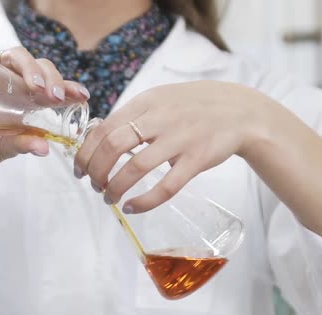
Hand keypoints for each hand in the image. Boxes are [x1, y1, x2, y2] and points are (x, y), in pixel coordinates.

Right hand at [0, 46, 90, 173]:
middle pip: (37, 66)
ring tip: (33, 87)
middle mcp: (13, 85)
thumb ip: (19, 145)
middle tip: (54, 95)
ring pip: (15, 55)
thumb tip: (44, 148)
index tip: (82, 94)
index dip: (69, 88)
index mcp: (28, 103)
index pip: (53, 89)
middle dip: (50, 76)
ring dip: (28, 67)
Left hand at [74, 81, 271, 212]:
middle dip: (96, 171)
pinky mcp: (198, 159)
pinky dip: (144, 201)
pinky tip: (133, 207)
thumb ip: (133, 117)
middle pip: (112, 146)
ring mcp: (180, 138)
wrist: (241, 111)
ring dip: (115, 187)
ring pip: (135, 167)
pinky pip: (166, 186)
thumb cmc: (194, 107)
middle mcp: (160, 117)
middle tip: (94, 185)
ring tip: (110, 198)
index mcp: (146, 102)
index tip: (80, 169)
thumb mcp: (160, 100)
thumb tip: (100, 141)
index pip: (103, 128)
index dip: (85, 152)